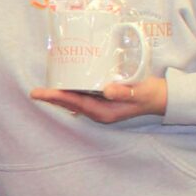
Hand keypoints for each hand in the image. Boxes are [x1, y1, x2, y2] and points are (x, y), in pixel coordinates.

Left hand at [31, 78, 167, 124]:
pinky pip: (82, 96)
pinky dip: (72, 90)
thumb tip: (107, 91)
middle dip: (53, 98)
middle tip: (34, 92)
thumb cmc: (150, 94)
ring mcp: (100, 106)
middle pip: (70, 104)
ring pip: (74, 101)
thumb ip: (125, 91)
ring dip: (60, 95)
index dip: (58, 98)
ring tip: (43, 90)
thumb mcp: (140, 92)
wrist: (161, 97)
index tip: (43, 94)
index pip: (76, 104)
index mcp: (104, 112)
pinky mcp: (103, 99)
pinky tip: (64, 83)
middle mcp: (98, 111)